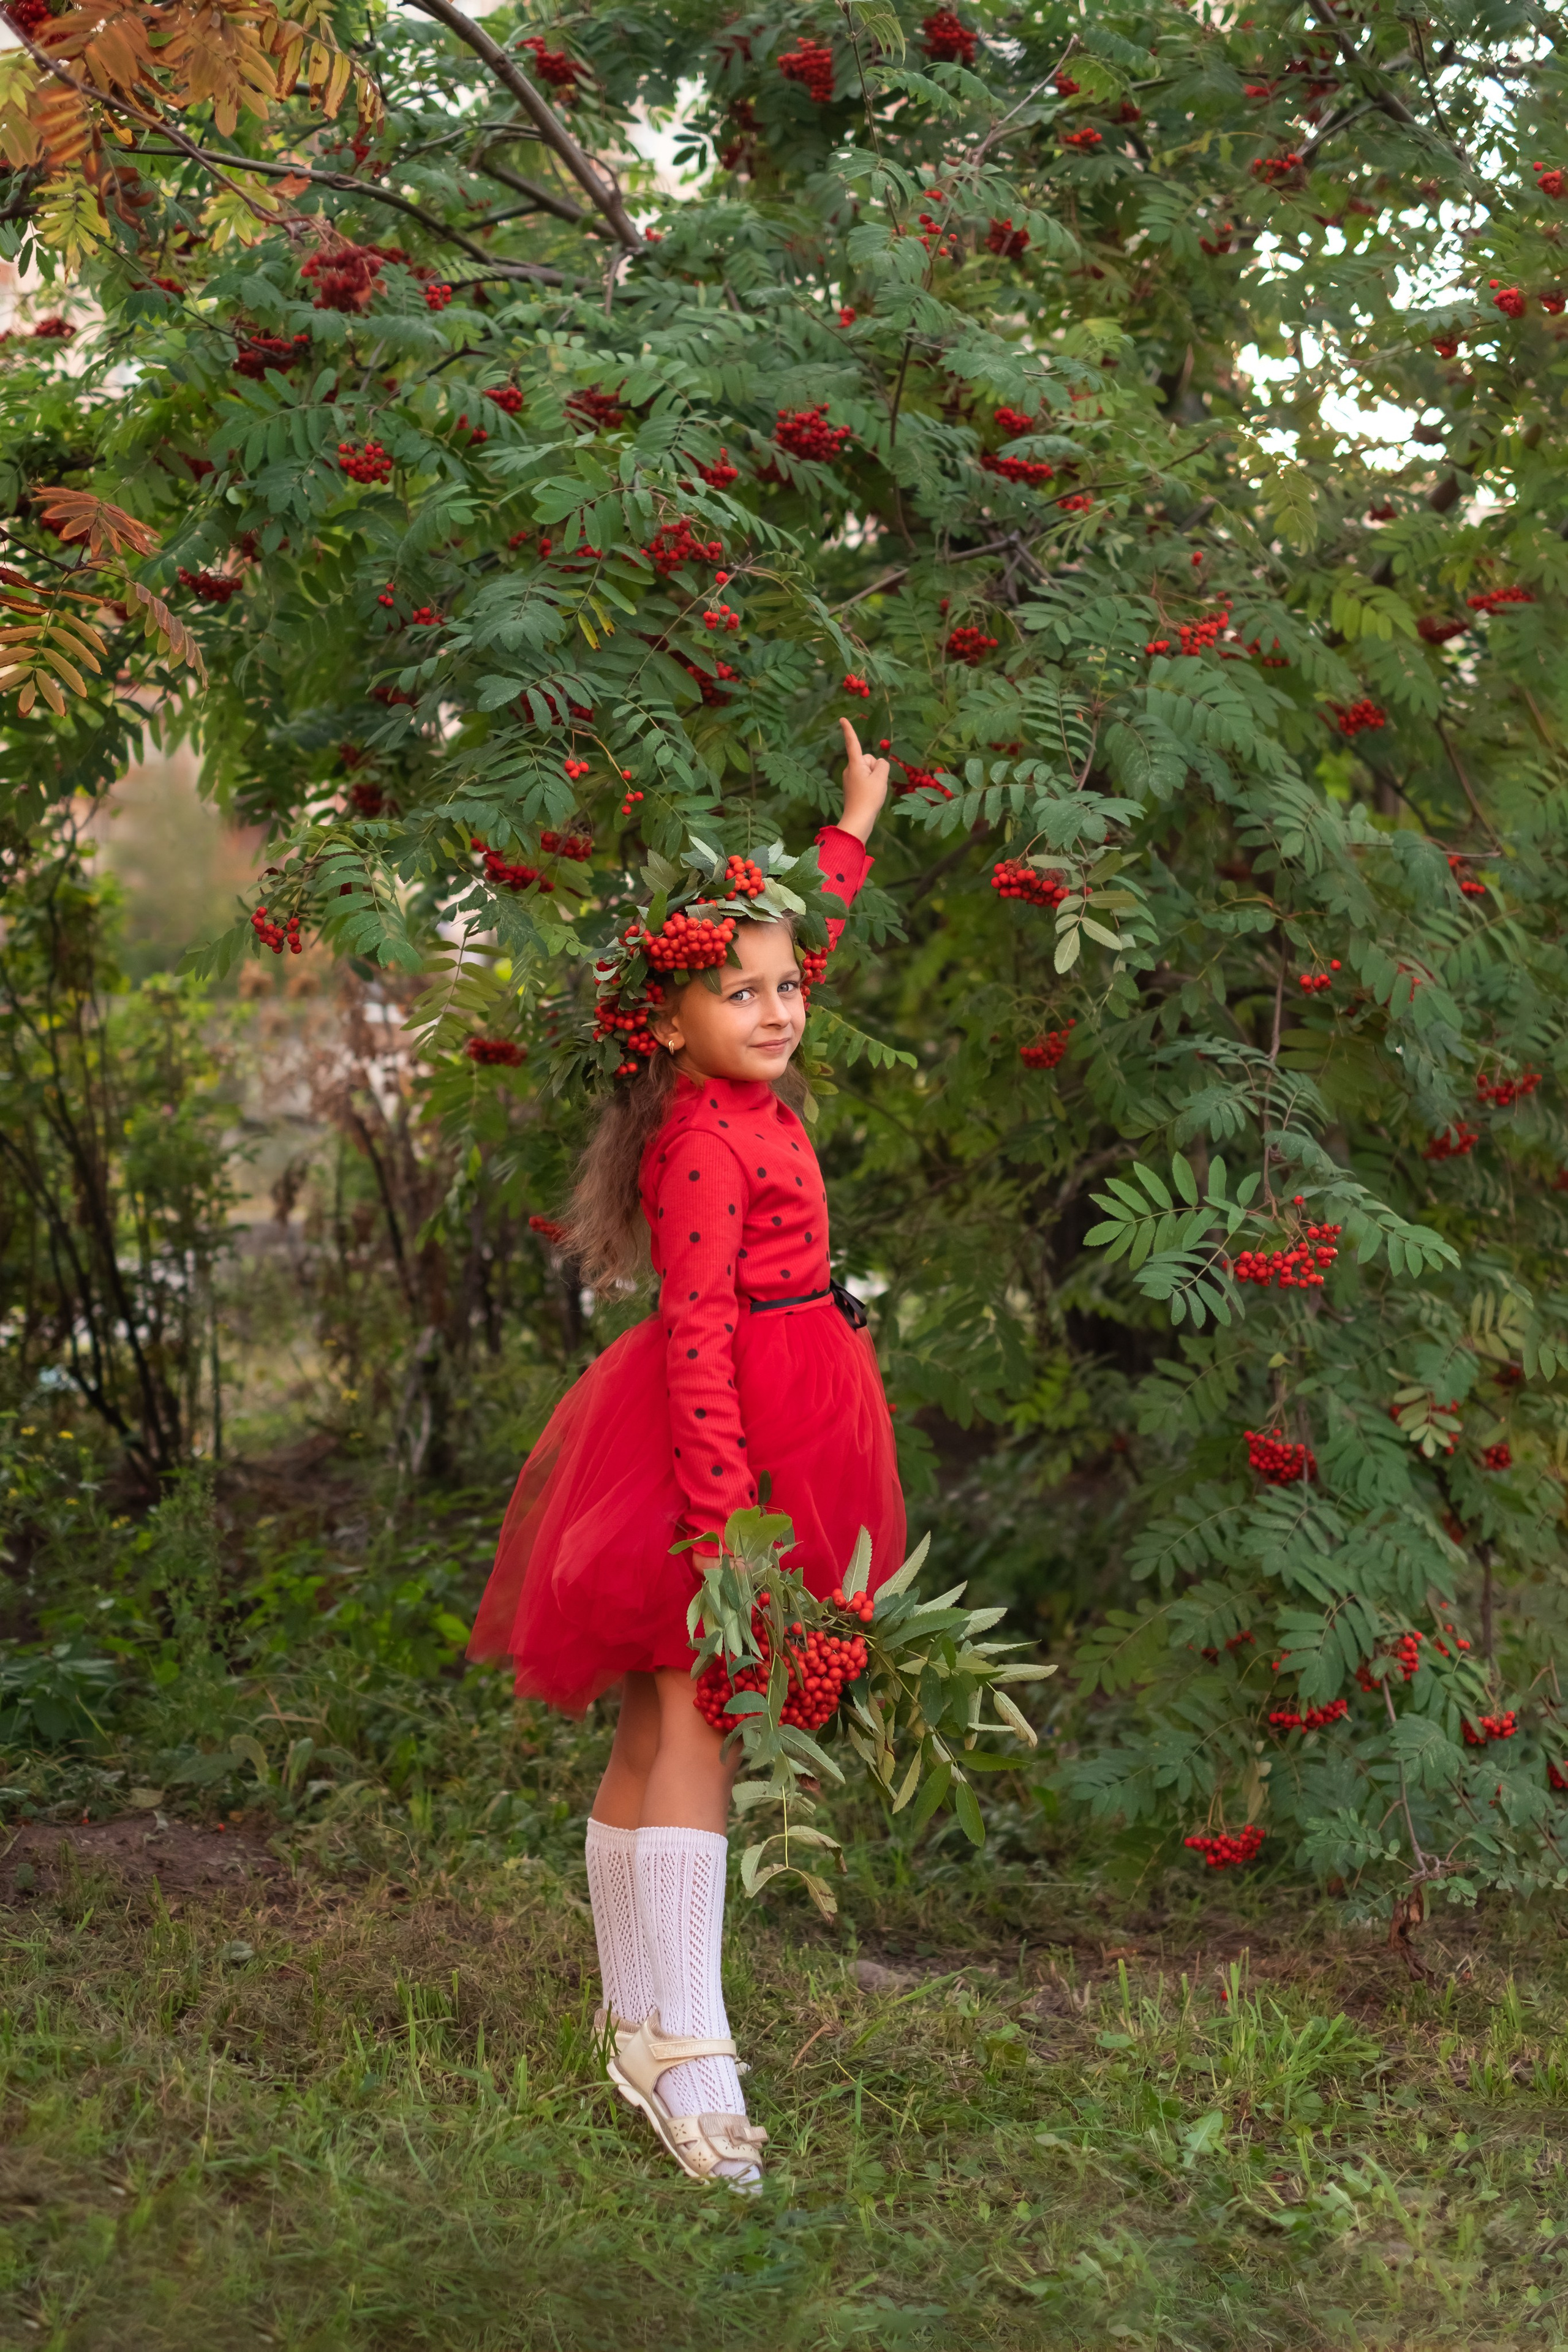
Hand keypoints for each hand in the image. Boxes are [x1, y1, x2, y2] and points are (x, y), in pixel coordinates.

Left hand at [837, 718, 890, 843]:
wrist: (858, 820)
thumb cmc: (868, 798)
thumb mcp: (881, 778)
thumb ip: (883, 765)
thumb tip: (879, 764)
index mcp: (855, 764)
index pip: (852, 742)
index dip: (848, 730)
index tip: (842, 719)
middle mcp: (850, 769)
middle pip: (868, 759)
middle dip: (875, 767)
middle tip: (876, 783)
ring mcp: (851, 779)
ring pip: (868, 770)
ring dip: (875, 777)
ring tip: (874, 791)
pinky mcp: (853, 788)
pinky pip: (866, 780)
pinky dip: (871, 785)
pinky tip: (871, 796)